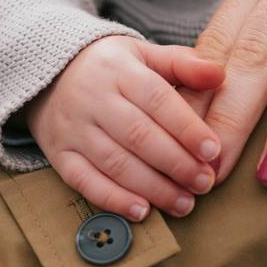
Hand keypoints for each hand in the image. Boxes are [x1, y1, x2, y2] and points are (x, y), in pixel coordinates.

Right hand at [24, 35, 224, 220]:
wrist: (48, 74)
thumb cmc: (113, 68)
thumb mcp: (146, 54)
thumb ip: (184, 63)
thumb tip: (219, 74)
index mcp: (119, 70)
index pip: (157, 99)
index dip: (187, 128)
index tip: (213, 151)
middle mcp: (92, 98)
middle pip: (138, 135)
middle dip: (176, 164)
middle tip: (205, 183)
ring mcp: (72, 128)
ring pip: (115, 163)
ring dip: (153, 188)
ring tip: (184, 203)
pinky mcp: (58, 154)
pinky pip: (83, 181)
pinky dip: (112, 199)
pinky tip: (142, 212)